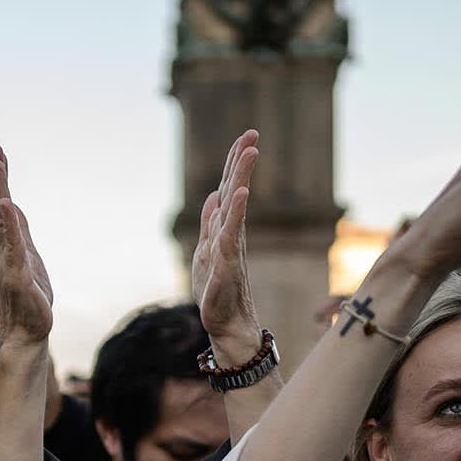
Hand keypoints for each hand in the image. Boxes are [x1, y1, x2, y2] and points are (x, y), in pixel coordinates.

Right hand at [0, 143, 52, 345]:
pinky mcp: (18, 275)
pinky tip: (6, 203)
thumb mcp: (28, 257)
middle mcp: (0, 248)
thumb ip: (19, 232)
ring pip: (0, 219)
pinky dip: (9, 223)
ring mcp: (7, 260)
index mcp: (4, 243)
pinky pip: (13, 244)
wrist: (29, 333)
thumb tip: (10, 204)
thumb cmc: (29, 299)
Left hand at [191, 128, 264, 361]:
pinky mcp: (225, 266)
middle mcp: (230, 235)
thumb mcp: (207, 253)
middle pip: (234, 192)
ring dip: (240, 179)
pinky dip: (234, 215)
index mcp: (224, 231)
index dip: (236, 163)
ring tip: (249, 154)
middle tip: (253, 134)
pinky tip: (238, 197)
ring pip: (234, 208)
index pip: (229, 190)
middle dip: (241, 162)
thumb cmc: (218, 292)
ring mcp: (229, 249)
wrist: (227, 326)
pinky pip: (229, 236)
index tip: (247, 136)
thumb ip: (211, 224)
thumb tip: (213, 195)